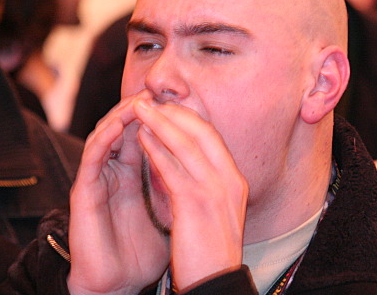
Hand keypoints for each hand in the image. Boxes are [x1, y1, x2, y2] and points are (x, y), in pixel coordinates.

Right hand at [67, 91, 169, 294]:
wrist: (118, 284)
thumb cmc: (143, 252)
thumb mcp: (171, 213)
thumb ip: (183, 189)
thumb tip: (214, 175)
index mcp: (134, 174)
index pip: (148, 135)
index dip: (162, 119)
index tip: (181, 101)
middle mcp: (115, 171)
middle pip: (125, 128)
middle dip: (141, 109)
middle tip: (157, 91)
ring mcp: (98, 179)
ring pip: (106, 134)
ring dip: (121, 115)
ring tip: (139, 101)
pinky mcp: (83, 190)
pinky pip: (92, 156)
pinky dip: (105, 138)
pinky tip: (120, 126)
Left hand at [134, 99, 248, 290]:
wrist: (215, 284)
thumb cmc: (211, 252)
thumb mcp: (215, 211)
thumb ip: (203, 184)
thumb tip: (180, 162)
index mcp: (236, 182)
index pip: (213, 137)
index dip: (188, 118)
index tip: (167, 108)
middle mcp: (230, 181)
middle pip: (202, 132)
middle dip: (174, 112)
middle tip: (150, 101)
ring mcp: (215, 191)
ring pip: (186, 144)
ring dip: (160, 123)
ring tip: (140, 110)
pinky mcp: (196, 204)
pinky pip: (172, 167)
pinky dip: (155, 149)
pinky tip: (140, 138)